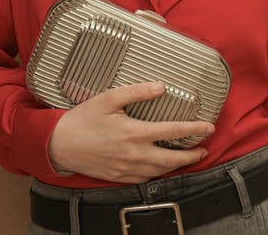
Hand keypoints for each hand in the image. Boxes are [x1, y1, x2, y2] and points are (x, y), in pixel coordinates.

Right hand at [48, 81, 213, 182]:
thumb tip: (159, 87)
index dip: (194, 129)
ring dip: (178, 165)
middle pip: (173, 158)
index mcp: (135, 133)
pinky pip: (145, 179)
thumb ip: (136, 91)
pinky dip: (158, 174)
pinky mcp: (120, 177)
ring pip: (161, 171)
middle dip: (192, 154)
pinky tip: (161, 167)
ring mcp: (128, 169)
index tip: (207, 127)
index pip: (173, 131)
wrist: (60, 145)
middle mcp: (135, 154)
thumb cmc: (82, 120)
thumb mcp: (108, 99)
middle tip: (204, 149)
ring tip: (188, 158)